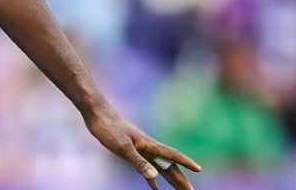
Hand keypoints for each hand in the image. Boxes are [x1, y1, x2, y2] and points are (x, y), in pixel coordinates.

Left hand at [85, 107, 201, 189]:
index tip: (199, 169)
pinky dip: (152, 179)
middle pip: (169, 166)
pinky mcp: (131, 151)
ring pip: (160, 168)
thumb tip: (155, 177)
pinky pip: (147, 168)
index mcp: (149, 145)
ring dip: (170, 179)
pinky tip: (154, 188)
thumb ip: (138, 162)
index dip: (185, 163)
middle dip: (181, 179)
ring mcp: (141, 149)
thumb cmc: (109, 128)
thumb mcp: (123, 147)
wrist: (96, 113)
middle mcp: (148, 147)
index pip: (172, 156)